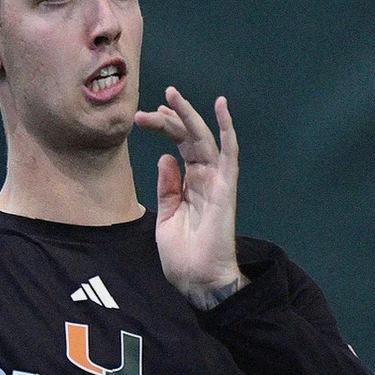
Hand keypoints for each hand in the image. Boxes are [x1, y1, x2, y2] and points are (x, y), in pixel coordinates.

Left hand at [134, 86, 247, 308]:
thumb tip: (164, 159)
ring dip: (189, 115)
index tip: (146, 117)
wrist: (196, 279)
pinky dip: (226, 129)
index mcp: (190, 183)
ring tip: (171, 95)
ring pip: (204, 138)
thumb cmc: (183, 254)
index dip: (165, 128)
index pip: (179, 146)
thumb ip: (167, 187)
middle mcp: (205, 177)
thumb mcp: (166, 216)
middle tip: (146, 109)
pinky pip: (229, 154)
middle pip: (188, 138)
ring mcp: (216, 181)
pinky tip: (220, 106)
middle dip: (169, 119)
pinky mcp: (224, 188)